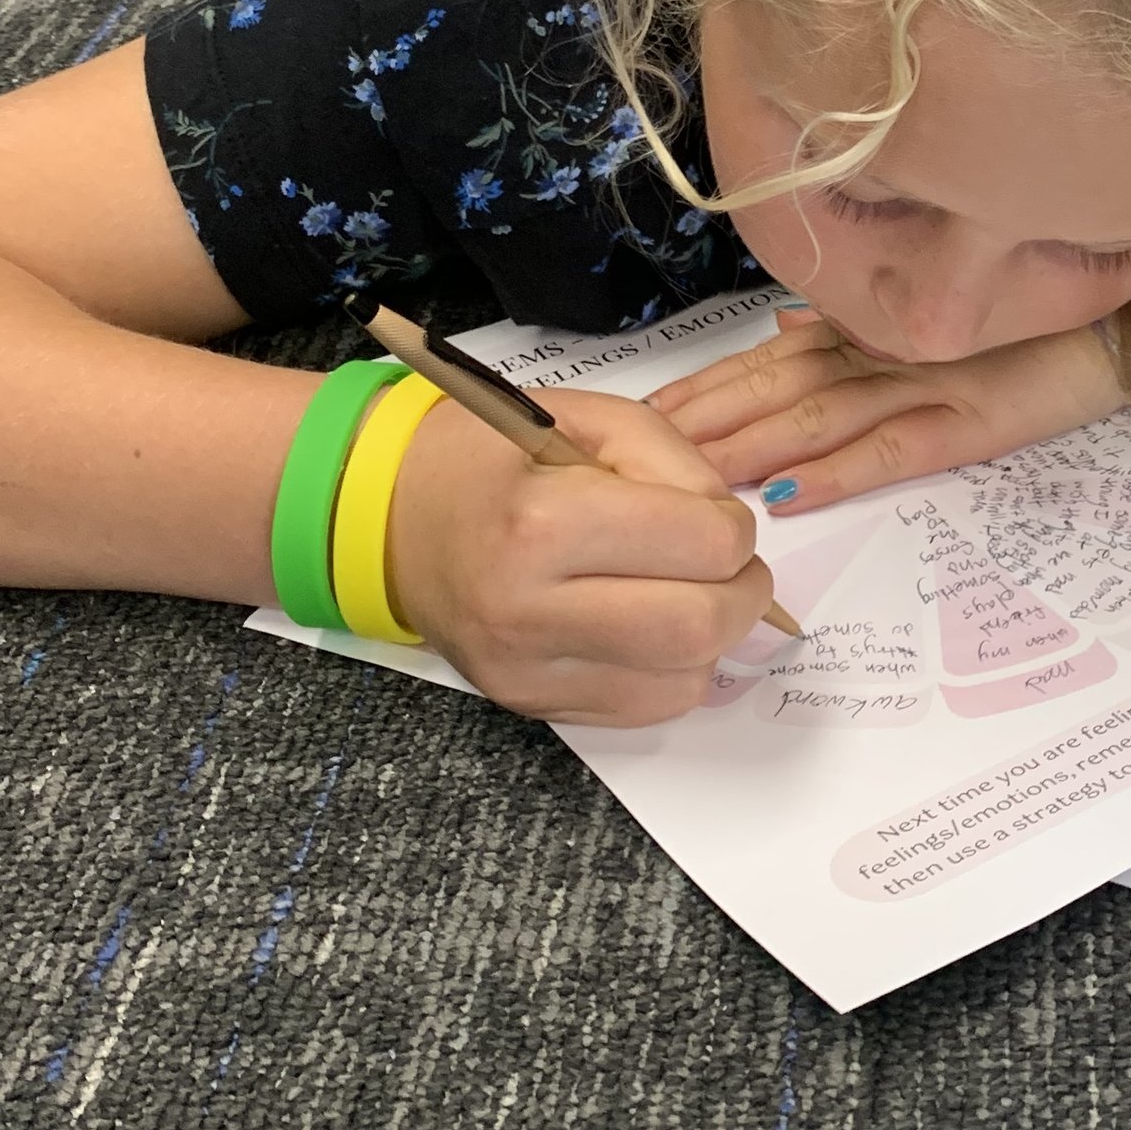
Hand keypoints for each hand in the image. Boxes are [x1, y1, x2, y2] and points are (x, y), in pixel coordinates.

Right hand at [385, 386, 772, 725]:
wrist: (387, 516)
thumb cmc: (486, 455)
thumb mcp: (585, 419)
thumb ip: (674, 460)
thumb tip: (732, 528)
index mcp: (543, 523)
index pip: (703, 546)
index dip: (735, 528)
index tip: (718, 517)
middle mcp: (529, 610)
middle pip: (699, 628)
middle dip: (743, 592)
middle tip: (728, 563)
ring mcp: (526, 671)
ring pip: (683, 683)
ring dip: (712, 638)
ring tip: (685, 591)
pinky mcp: (530, 705)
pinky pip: (645, 710)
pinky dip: (672, 671)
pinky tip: (648, 627)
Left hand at [653, 308, 1124, 510]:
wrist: (1125, 326)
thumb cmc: (1033, 324)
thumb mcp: (935, 319)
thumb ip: (856, 324)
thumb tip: (786, 330)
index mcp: (876, 327)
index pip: (772, 358)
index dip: (710, 384)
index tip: (650, 411)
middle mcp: (889, 350)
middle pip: (778, 386)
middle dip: (707, 420)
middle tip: (637, 452)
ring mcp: (928, 385)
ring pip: (817, 417)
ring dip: (748, 446)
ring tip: (688, 476)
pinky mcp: (972, 424)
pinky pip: (889, 451)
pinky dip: (834, 472)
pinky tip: (785, 494)